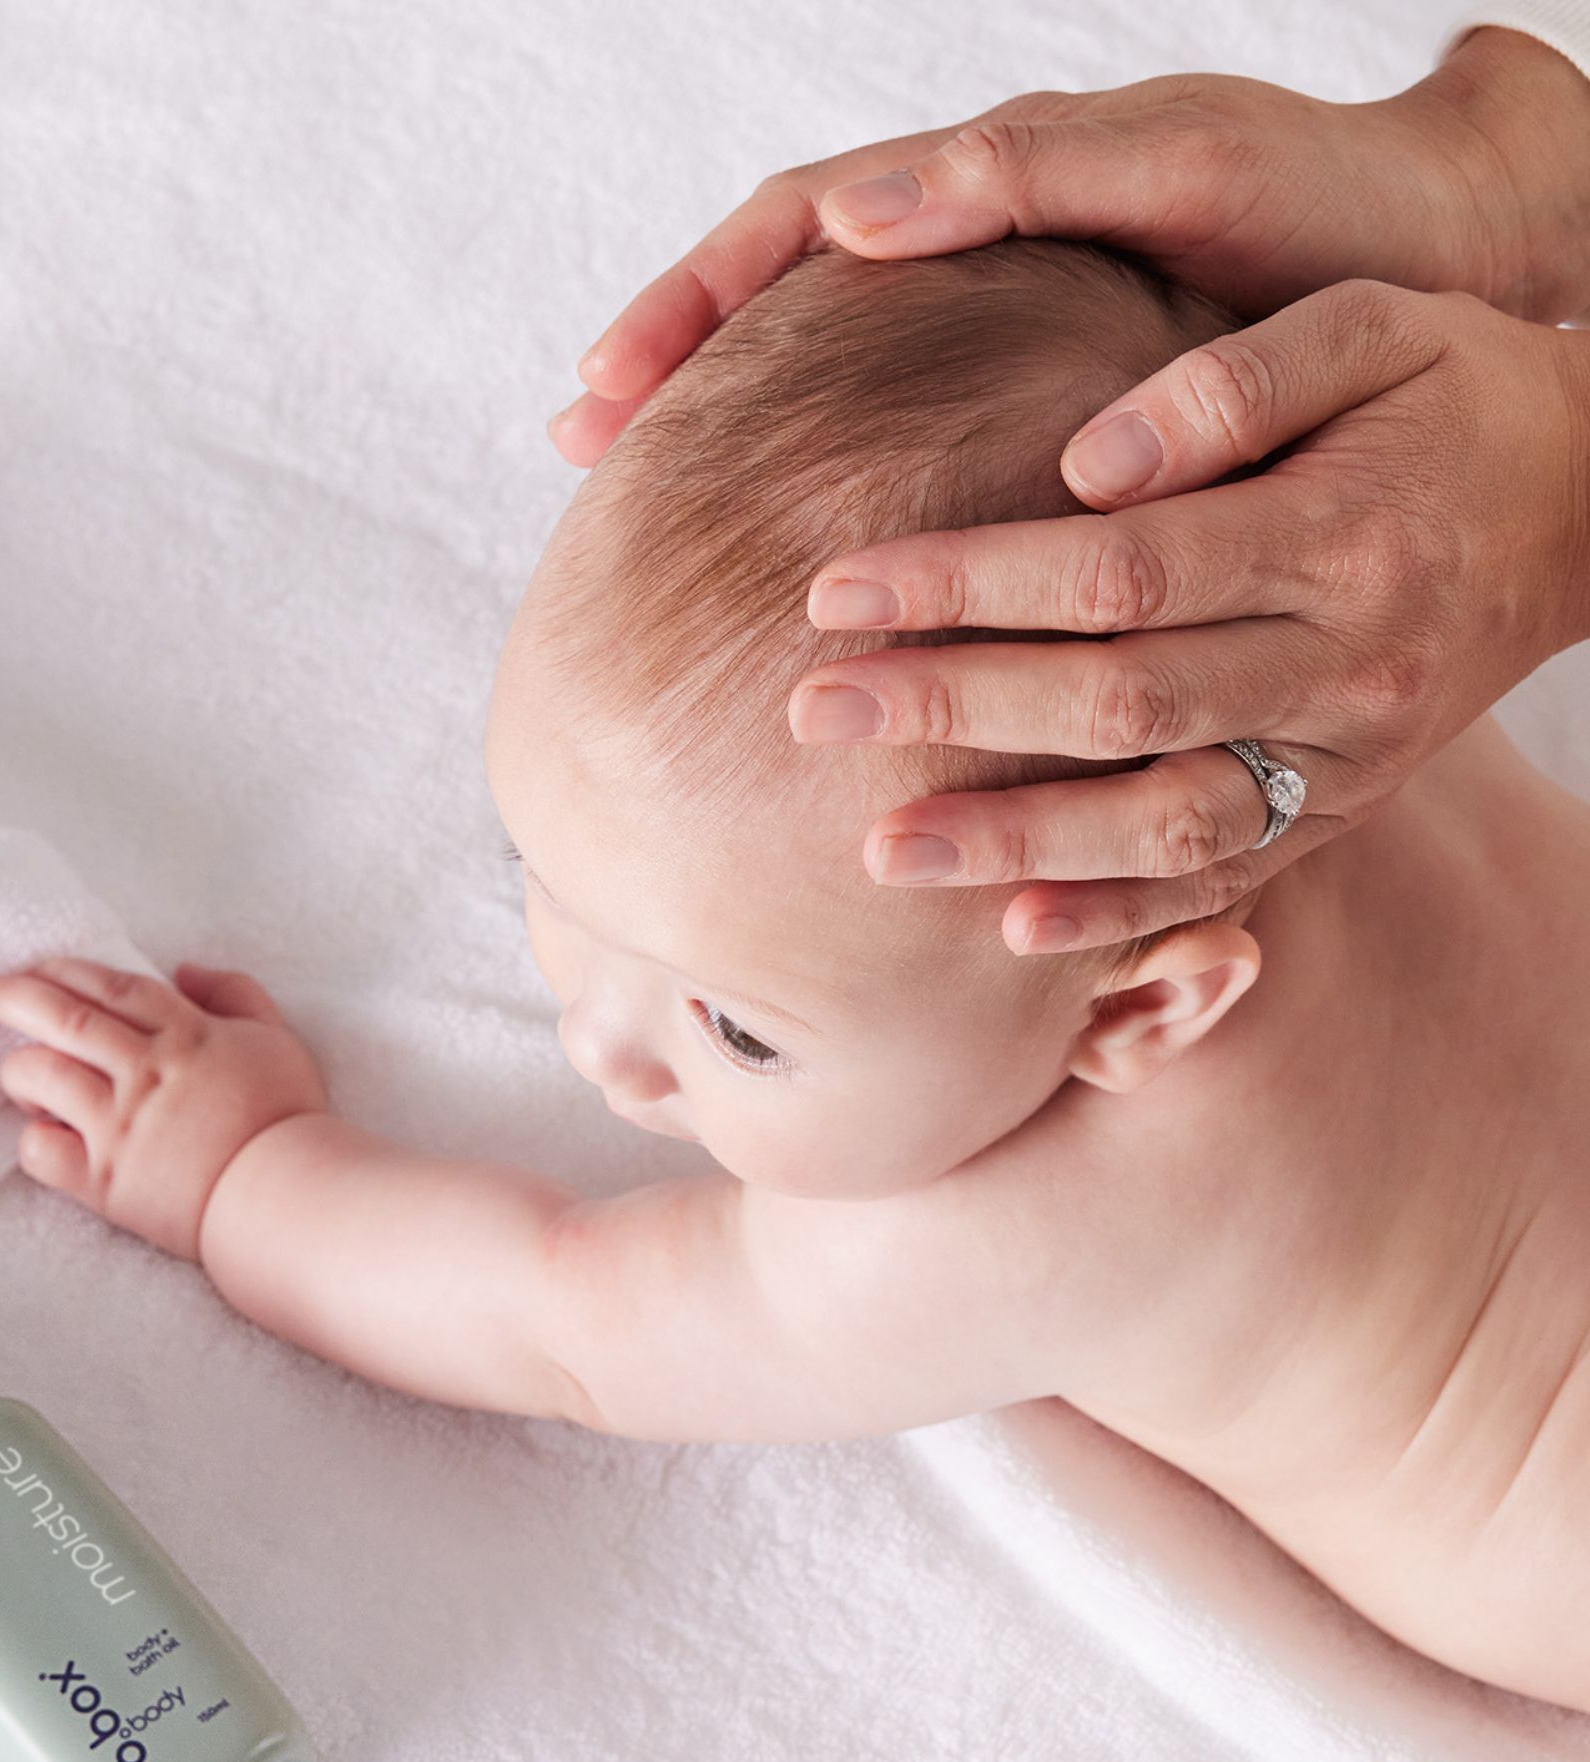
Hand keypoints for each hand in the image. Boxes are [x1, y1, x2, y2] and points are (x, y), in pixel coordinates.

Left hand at [0, 957, 326, 1261]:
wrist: (285, 1197)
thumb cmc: (286, 1120)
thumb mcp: (276, 1038)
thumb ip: (236, 995)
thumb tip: (186, 970)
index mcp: (184, 1034)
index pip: (110, 986)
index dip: (65, 970)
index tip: (35, 967)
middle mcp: (143, 1071)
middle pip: (60, 1016)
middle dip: (8, 996)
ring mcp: (118, 1126)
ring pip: (38, 1075)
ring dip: (19, 1069)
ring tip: (23, 1078)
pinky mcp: (104, 1181)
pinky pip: (40, 1150)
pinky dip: (33, 1139)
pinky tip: (46, 1137)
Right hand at [552, 29, 1589, 465]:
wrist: (1444, 272)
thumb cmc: (1321, 213)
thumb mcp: (1178, 168)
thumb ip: (1023, 175)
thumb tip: (852, 215)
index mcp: (981, 188)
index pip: (791, 226)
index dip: (690, 301)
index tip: (605, 385)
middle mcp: (969, 263)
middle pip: (780, 307)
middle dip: (672, 369)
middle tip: (578, 448)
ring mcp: (998, 344)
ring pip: (835, 389)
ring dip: (736, 444)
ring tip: (645, 520)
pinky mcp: (1044, 427)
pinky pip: (912, 457)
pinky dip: (842, 505)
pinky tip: (800, 577)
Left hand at [788, 281, 1589, 949]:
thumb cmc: (1451, 397)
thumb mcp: (1371, 330)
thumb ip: (1235, 383)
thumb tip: (1086, 460)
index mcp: (1340, 535)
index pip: (1119, 570)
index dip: (971, 584)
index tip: (840, 587)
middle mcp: (1346, 665)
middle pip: (1119, 702)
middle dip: (954, 710)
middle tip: (811, 709)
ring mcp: (1348, 758)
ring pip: (1166, 824)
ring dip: (1016, 844)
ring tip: (880, 857)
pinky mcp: (1343, 811)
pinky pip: (1228, 881)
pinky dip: (1123, 916)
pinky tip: (1014, 931)